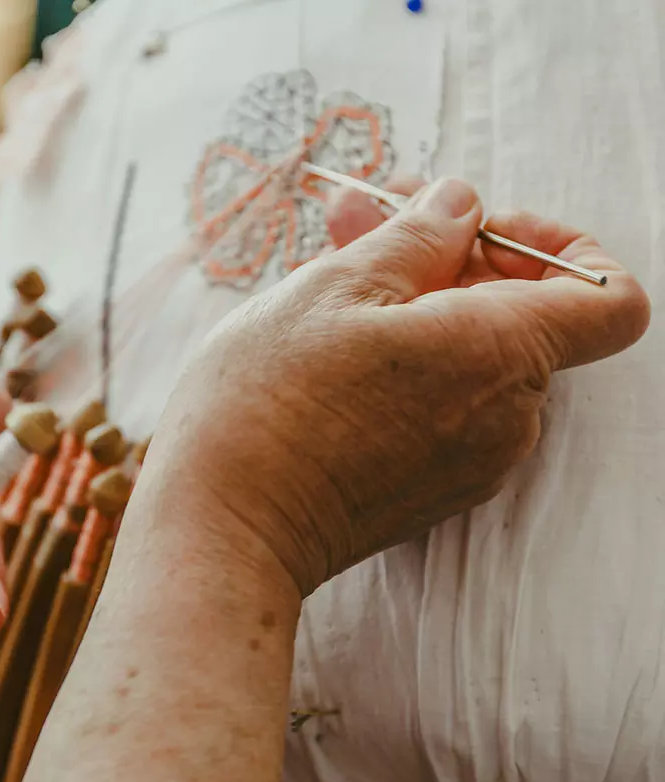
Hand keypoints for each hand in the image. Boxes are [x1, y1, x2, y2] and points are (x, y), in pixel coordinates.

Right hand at [138, 177, 649, 595]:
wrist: (224, 525)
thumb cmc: (268, 401)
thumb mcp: (336, 286)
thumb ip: (418, 236)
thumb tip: (461, 205)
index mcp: (501, 356)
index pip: (610, 298)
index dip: (559, 246)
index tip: (479, 231)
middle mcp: (508, 419)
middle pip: (521, 316)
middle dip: (450, 255)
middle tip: (369, 216)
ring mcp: (473, 461)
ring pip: (472, 355)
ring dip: (416, 299)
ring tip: (333, 262)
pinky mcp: (433, 485)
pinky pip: (446, 401)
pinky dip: (409, 356)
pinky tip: (338, 332)